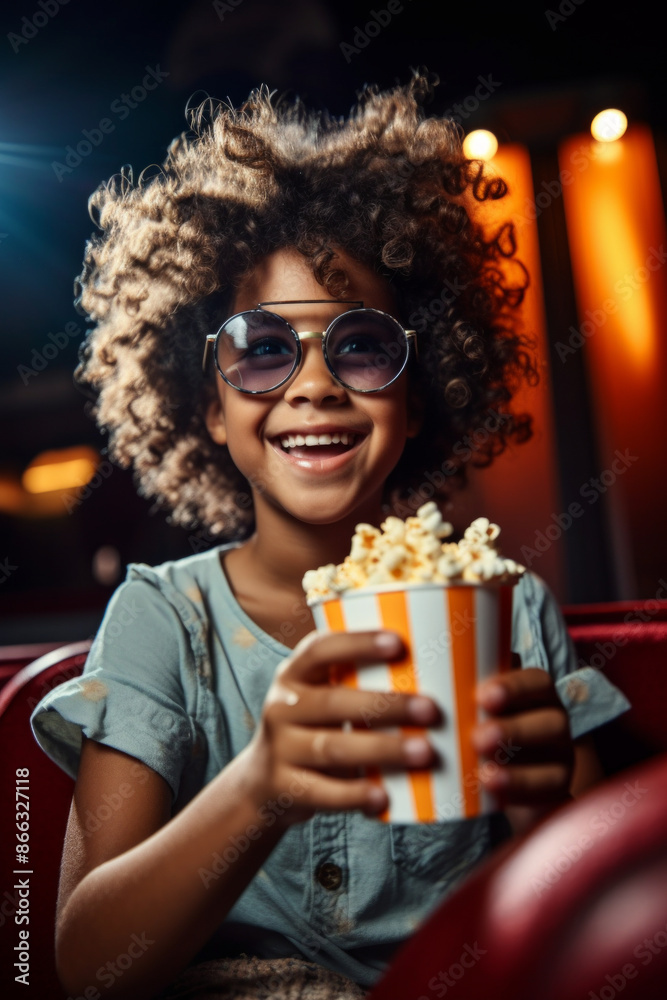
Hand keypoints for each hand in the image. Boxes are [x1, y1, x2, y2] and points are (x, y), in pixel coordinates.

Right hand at [243, 630, 440, 829]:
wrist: (264, 783)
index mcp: (294, 675)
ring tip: (424, 752)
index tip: (399, 643)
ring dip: (382, 750)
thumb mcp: (319, 697)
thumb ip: (355, 683)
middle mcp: (282, 707)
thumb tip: (436, 671)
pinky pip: (323, 792)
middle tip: (431, 710)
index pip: (321, 649)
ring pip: (333, 748)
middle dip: (386, 705)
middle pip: (334, 702)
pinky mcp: (284, 787)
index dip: (358, 644)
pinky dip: (355, 795)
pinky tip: (385, 797)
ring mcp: (280, 748)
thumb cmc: (313, 729)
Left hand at [471, 666, 573, 808]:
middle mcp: (554, 721)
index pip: (536, 681)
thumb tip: (424, 674)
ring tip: (484, 773)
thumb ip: (459, 696)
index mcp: (535, 695)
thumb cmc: (475, 734)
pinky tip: (495, 788)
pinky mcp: (558, 787)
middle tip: (477, 739)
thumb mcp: (468, 712)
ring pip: (558, 754)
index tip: (481, 697)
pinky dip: (522, 788)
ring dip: (519, 764)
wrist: (498, 786)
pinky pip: (551, 788)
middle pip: (552, 719)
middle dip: (514, 729)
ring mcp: (561, 755)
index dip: (513, 687)